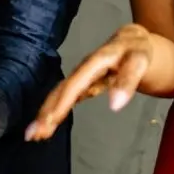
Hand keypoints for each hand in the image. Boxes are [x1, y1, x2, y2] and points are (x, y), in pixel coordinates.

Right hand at [25, 24, 153, 141]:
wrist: (136, 39)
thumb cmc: (138, 50)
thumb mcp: (140, 61)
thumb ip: (127, 80)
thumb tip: (114, 106)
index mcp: (95, 61)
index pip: (74, 85)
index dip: (60, 104)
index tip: (48, 123)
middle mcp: (84, 68)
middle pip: (62, 90)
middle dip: (47, 111)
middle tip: (33, 134)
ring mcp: (83, 75)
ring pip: (61, 93)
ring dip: (48, 112)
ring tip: (35, 133)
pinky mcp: (84, 82)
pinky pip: (68, 95)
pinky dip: (58, 109)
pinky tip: (49, 122)